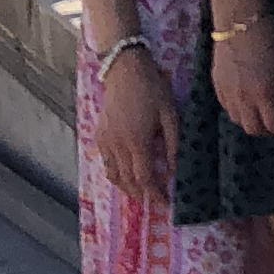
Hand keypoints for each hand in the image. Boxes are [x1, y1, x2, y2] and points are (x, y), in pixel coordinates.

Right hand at [90, 44, 175, 203]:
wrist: (125, 70)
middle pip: (126, 181)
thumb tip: (174, 169)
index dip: (154, 193)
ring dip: (126, 187)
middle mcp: (116, 146)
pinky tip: (126, 174)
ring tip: (141, 192)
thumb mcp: (170, 114)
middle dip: (141, 194)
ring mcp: (104, 141)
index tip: (165, 202)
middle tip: (155, 200)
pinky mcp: (99, 135)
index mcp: (136, 142)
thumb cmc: (152, 89)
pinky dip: (115, 174)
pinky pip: (105, 163)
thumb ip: (172, 143)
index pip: (144, 178)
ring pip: (112, 175)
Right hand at [210, 14, 273, 139]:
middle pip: (252, 129)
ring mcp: (226, 93)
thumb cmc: (270, 40)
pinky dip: (237, 111)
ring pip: (237, 121)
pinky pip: (226, 108)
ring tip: (261, 114)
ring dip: (250, 122)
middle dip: (266, 131)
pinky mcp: (216, 85)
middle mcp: (243, 98)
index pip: (273, 125)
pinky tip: (246, 103)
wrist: (239, 22)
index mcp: (264, 93)